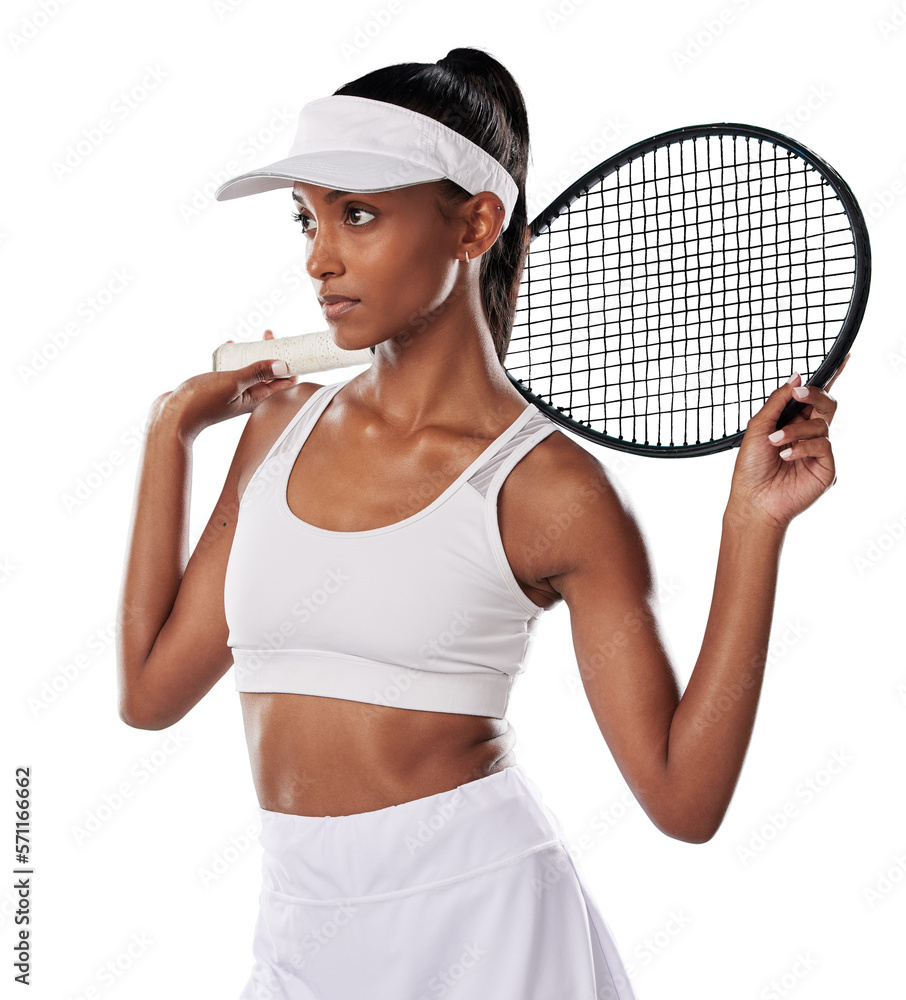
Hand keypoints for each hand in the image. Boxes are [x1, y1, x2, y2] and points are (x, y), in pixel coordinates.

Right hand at [155, 329, 297, 441]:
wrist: (172, 417)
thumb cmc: (202, 403)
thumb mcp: (233, 383)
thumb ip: (256, 373)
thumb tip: (282, 364)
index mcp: (256, 398)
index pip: (283, 382)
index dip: (290, 364)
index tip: (290, 346)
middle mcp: (247, 396)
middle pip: (268, 373)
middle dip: (271, 353)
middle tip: (269, 334)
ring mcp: (232, 391)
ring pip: (249, 369)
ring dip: (253, 353)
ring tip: (253, 338)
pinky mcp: (217, 387)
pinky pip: (230, 369)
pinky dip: (233, 357)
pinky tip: (229, 345)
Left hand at [726, 353, 849, 531]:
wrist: (752, 499)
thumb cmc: (751, 467)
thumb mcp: (758, 428)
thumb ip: (778, 402)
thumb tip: (796, 378)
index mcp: (792, 423)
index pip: (813, 398)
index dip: (829, 379)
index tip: (843, 359)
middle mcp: (808, 435)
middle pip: (826, 405)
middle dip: (814, 396)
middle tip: (799, 395)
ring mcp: (818, 451)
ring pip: (821, 424)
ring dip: (796, 430)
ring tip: (776, 443)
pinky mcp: (826, 467)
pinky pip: (823, 445)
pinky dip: (803, 447)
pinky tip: (787, 455)